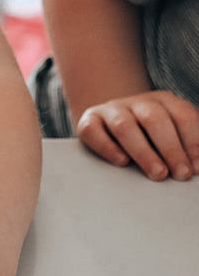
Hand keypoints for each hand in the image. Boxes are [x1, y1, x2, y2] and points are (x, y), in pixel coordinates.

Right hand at [76, 90, 198, 180]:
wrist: (114, 124)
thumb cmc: (152, 137)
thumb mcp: (175, 134)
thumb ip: (187, 145)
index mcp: (164, 101)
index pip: (183, 116)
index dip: (193, 142)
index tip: (198, 168)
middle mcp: (137, 102)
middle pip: (154, 119)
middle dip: (171, 148)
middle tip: (181, 174)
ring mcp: (111, 110)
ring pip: (124, 126)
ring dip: (143, 152)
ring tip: (157, 174)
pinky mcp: (88, 121)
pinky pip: (93, 131)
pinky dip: (107, 147)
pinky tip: (122, 162)